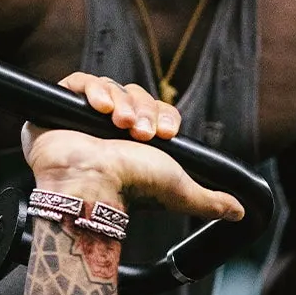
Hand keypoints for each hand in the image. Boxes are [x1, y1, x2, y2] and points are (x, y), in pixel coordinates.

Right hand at [22, 74, 244, 225]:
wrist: (93, 187)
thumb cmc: (131, 188)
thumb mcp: (181, 190)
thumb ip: (210, 200)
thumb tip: (239, 212)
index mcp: (134, 143)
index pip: (153, 111)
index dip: (163, 114)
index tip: (168, 131)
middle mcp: (107, 130)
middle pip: (133, 96)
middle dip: (143, 109)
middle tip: (142, 132)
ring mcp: (80, 119)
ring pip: (110, 89)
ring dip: (121, 101)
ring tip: (120, 123)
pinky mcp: (56, 108)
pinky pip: (79, 83)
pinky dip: (93, 89)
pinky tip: (101, 108)